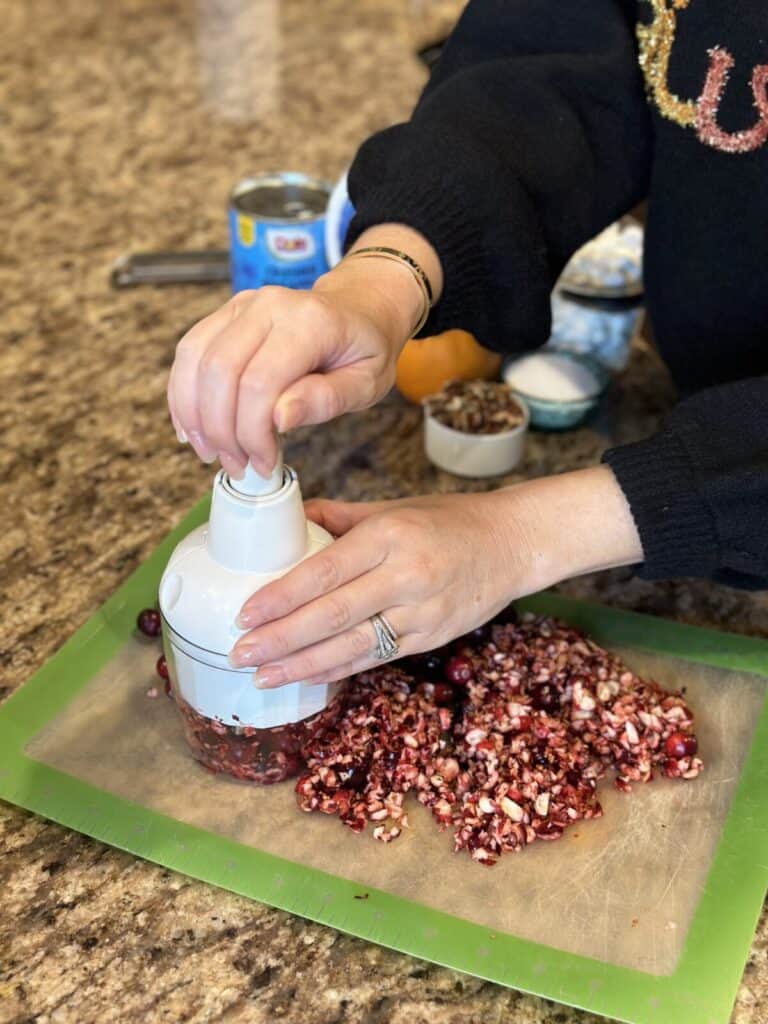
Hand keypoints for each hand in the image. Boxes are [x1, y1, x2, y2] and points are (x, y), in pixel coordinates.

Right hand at [167, 225, 442, 476]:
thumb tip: (278, 419)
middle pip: (219, 371)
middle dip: (220, 429)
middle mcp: (269, 305)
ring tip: (211, 452)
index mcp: (310, 322)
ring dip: (194, 414)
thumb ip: (324, 400)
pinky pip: (190, 352)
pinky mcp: (226, 314)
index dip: (252, 433)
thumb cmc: (366, 348)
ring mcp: (242, 305)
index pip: (260, 382)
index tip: (264, 464)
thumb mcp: (365, 384)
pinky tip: (193, 428)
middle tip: (236, 465)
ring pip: (194, 359)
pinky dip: (184, 393)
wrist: (360, 306)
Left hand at [228, 466, 642, 687]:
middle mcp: (405, 575)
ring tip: (263, 676)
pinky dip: (340, 670)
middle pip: (332, 616)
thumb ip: (338, 517)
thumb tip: (289, 519)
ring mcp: (422, 612)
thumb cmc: (448, 520)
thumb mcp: (392, 507)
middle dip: (281, 639)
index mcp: (389, 535)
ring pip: (352, 646)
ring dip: (303, 665)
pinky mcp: (431, 637)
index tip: (244, 614)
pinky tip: (307, 677)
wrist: (511, 544)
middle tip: (241, 654)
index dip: (282, 597)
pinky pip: (377, 657)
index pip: (325, 572)